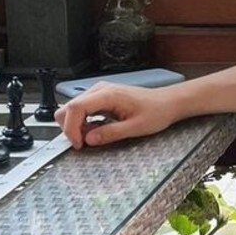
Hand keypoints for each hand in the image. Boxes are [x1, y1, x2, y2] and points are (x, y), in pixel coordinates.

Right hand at [55, 82, 178, 149]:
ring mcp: (99, 92)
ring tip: (94, 136)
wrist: (167, 103)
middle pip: (68, 108)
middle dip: (70, 128)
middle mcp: (100, 90)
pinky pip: (82, 110)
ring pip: (72, 109)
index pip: (75, 108)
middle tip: (85, 142)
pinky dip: (82, 122)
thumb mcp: (135, 128)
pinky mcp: (101, 98)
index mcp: (108, 95)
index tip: (78, 143)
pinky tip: (96, 130)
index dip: (71, 128)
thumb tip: (89, 140)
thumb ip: (110, 133)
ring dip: (76, 126)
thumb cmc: (156, 111)